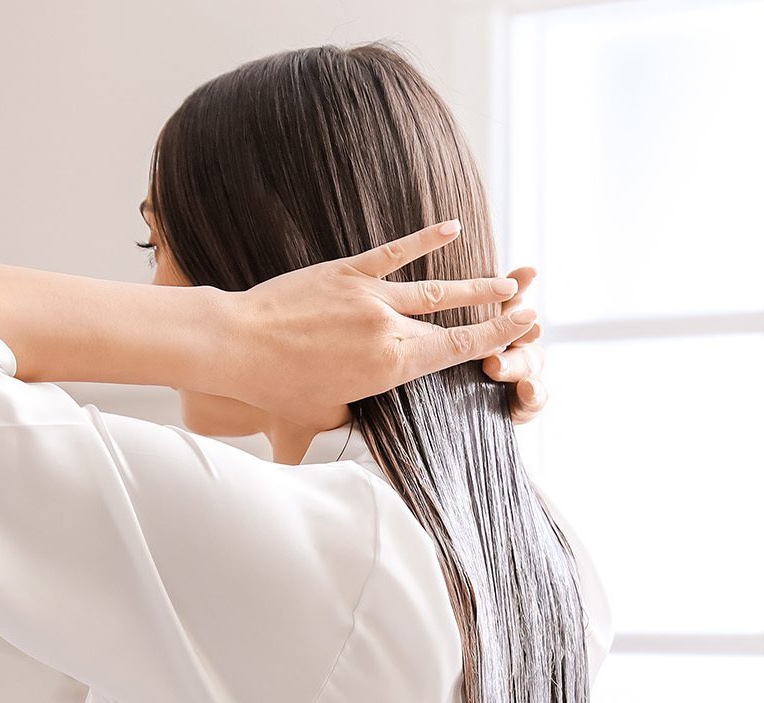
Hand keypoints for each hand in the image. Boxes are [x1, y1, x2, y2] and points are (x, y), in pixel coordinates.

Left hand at [216, 220, 538, 426]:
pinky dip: (425, 239)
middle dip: (495, 313)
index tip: (524, 328)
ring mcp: (369, 296)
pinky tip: (452, 226)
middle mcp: (389, 330)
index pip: (457, 351)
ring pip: (435, 288)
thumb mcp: (324, 415)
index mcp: (390, 368)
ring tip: (505, 279)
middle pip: (455, 320)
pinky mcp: (346, 271)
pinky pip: (394, 253)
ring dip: (474, 283)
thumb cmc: (275, 388)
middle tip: (526, 303)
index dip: (496, 339)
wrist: (236, 346)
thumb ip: (355, 410)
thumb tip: (365, 412)